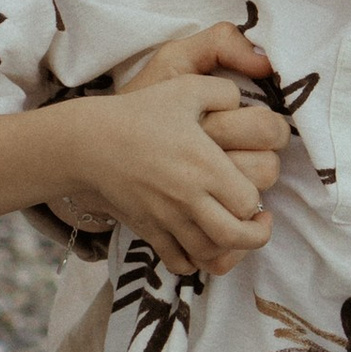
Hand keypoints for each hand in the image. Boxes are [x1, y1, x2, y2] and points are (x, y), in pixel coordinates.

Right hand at [77, 36, 290, 277]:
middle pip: (235, 236)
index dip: (257, 200)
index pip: (248, 201)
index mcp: (204, 166)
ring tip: (232, 233)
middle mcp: (188, 198)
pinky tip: (201, 246)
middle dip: (256, 234)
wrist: (90, 141)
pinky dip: (194, 263)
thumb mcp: (186, 88)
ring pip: (208, 254)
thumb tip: (245, 105)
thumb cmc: (140, 112)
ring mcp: (166, 218)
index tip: (257, 190)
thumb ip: (225, 92)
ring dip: (228, 249)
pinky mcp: (148, 229)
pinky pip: (177, 263)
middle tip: (260, 221)